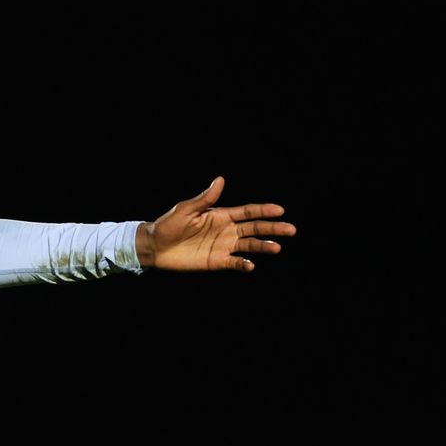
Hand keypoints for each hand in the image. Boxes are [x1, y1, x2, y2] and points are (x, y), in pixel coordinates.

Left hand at [135, 177, 295, 271]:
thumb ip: (205, 199)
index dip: (264, 211)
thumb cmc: (168, 225)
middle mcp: (226, 230)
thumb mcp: (186, 210)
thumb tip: (221, 180)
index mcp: (221, 215)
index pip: (248, 212)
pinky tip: (251, 265)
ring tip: (276, 248)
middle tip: (291, 230)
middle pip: (254, 228)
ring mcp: (223, 246)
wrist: (154, 246)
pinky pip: (234, 263)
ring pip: (249, 246)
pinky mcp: (216, 261)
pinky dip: (243, 265)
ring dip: (263, 247)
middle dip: (272, 228)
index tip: (280, 210)